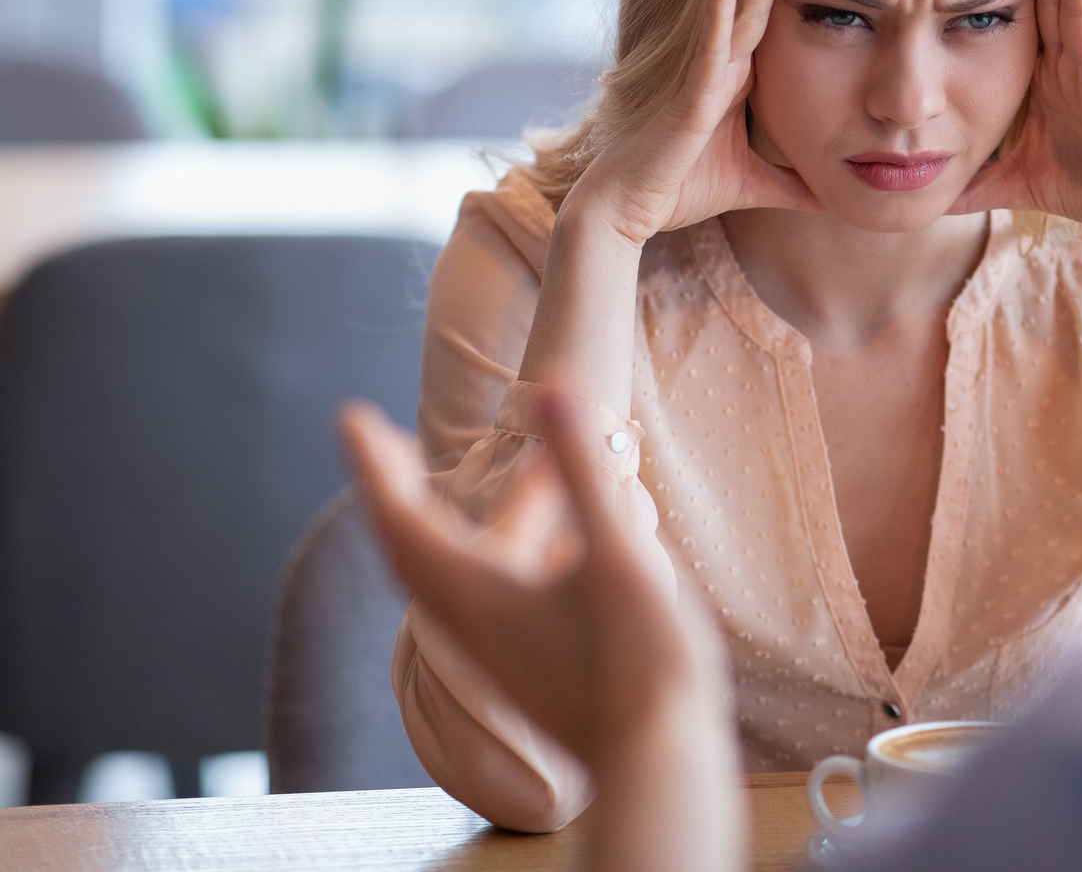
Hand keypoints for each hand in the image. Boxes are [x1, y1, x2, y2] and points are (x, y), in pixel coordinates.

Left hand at [338, 394, 732, 779]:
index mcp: (479, 594)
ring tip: (486, 482)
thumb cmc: (638, 662)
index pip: (402, 518)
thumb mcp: (616, 555)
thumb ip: (582, 471)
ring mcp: (499, 650)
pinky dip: (489, 553)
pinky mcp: (528, 666)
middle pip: (410, 549)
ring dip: (445, 522)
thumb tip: (550, 389)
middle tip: (387, 445)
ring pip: (448, 575)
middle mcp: (473, 623)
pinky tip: (544, 545)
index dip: (375, 465)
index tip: (352, 417)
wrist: (658, 762)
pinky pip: (483, 596)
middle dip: (396, 492)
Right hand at [574, 0, 822, 247]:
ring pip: (734, 8)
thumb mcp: (754, 186)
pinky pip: (707, 46)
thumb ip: (794, 186)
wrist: (626, 211)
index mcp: (733, 77)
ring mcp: (701, 74)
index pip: (768, 18)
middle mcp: (718, 64)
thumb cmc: (677, 189)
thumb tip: (837, 201)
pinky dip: (717, 12)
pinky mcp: (687, 94)